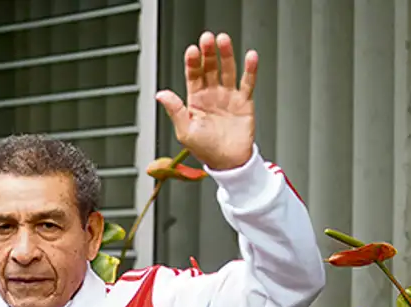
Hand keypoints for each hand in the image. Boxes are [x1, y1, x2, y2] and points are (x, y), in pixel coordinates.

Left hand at [155, 32, 255, 170]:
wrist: (228, 162)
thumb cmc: (205, 149)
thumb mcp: (185, 131)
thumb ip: (175, 110)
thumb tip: (160, 94)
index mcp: (195, 100)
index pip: (193, 76)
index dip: (192, 63)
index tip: (192, 51)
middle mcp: (212, 94)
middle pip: (210, 68)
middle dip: (208, 53)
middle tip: (207, 39)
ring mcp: (228, 96)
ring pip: (227, 70)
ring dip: (226, 55)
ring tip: (223, 40)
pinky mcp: (244, 101)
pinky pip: (247, 82)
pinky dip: (250, 69)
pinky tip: (250, 57)